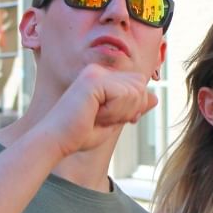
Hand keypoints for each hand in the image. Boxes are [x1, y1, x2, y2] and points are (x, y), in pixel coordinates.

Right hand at [39, 64, 157, 155]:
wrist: (57, 141)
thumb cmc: (80, 135)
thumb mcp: (114, 121)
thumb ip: (133, 108)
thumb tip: (155, 97)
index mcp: (102, 78)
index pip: (137, 85)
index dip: (133, 106)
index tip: (113, 119)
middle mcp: (98, 71)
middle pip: (140, 85)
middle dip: (129, 108)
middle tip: (104, 119)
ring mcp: (95, 73)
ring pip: (135, 90)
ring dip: (120, 112)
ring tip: (97, 117)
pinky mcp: (93, 80)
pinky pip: (123, 95)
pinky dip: (114, 112)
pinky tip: (95, 116)